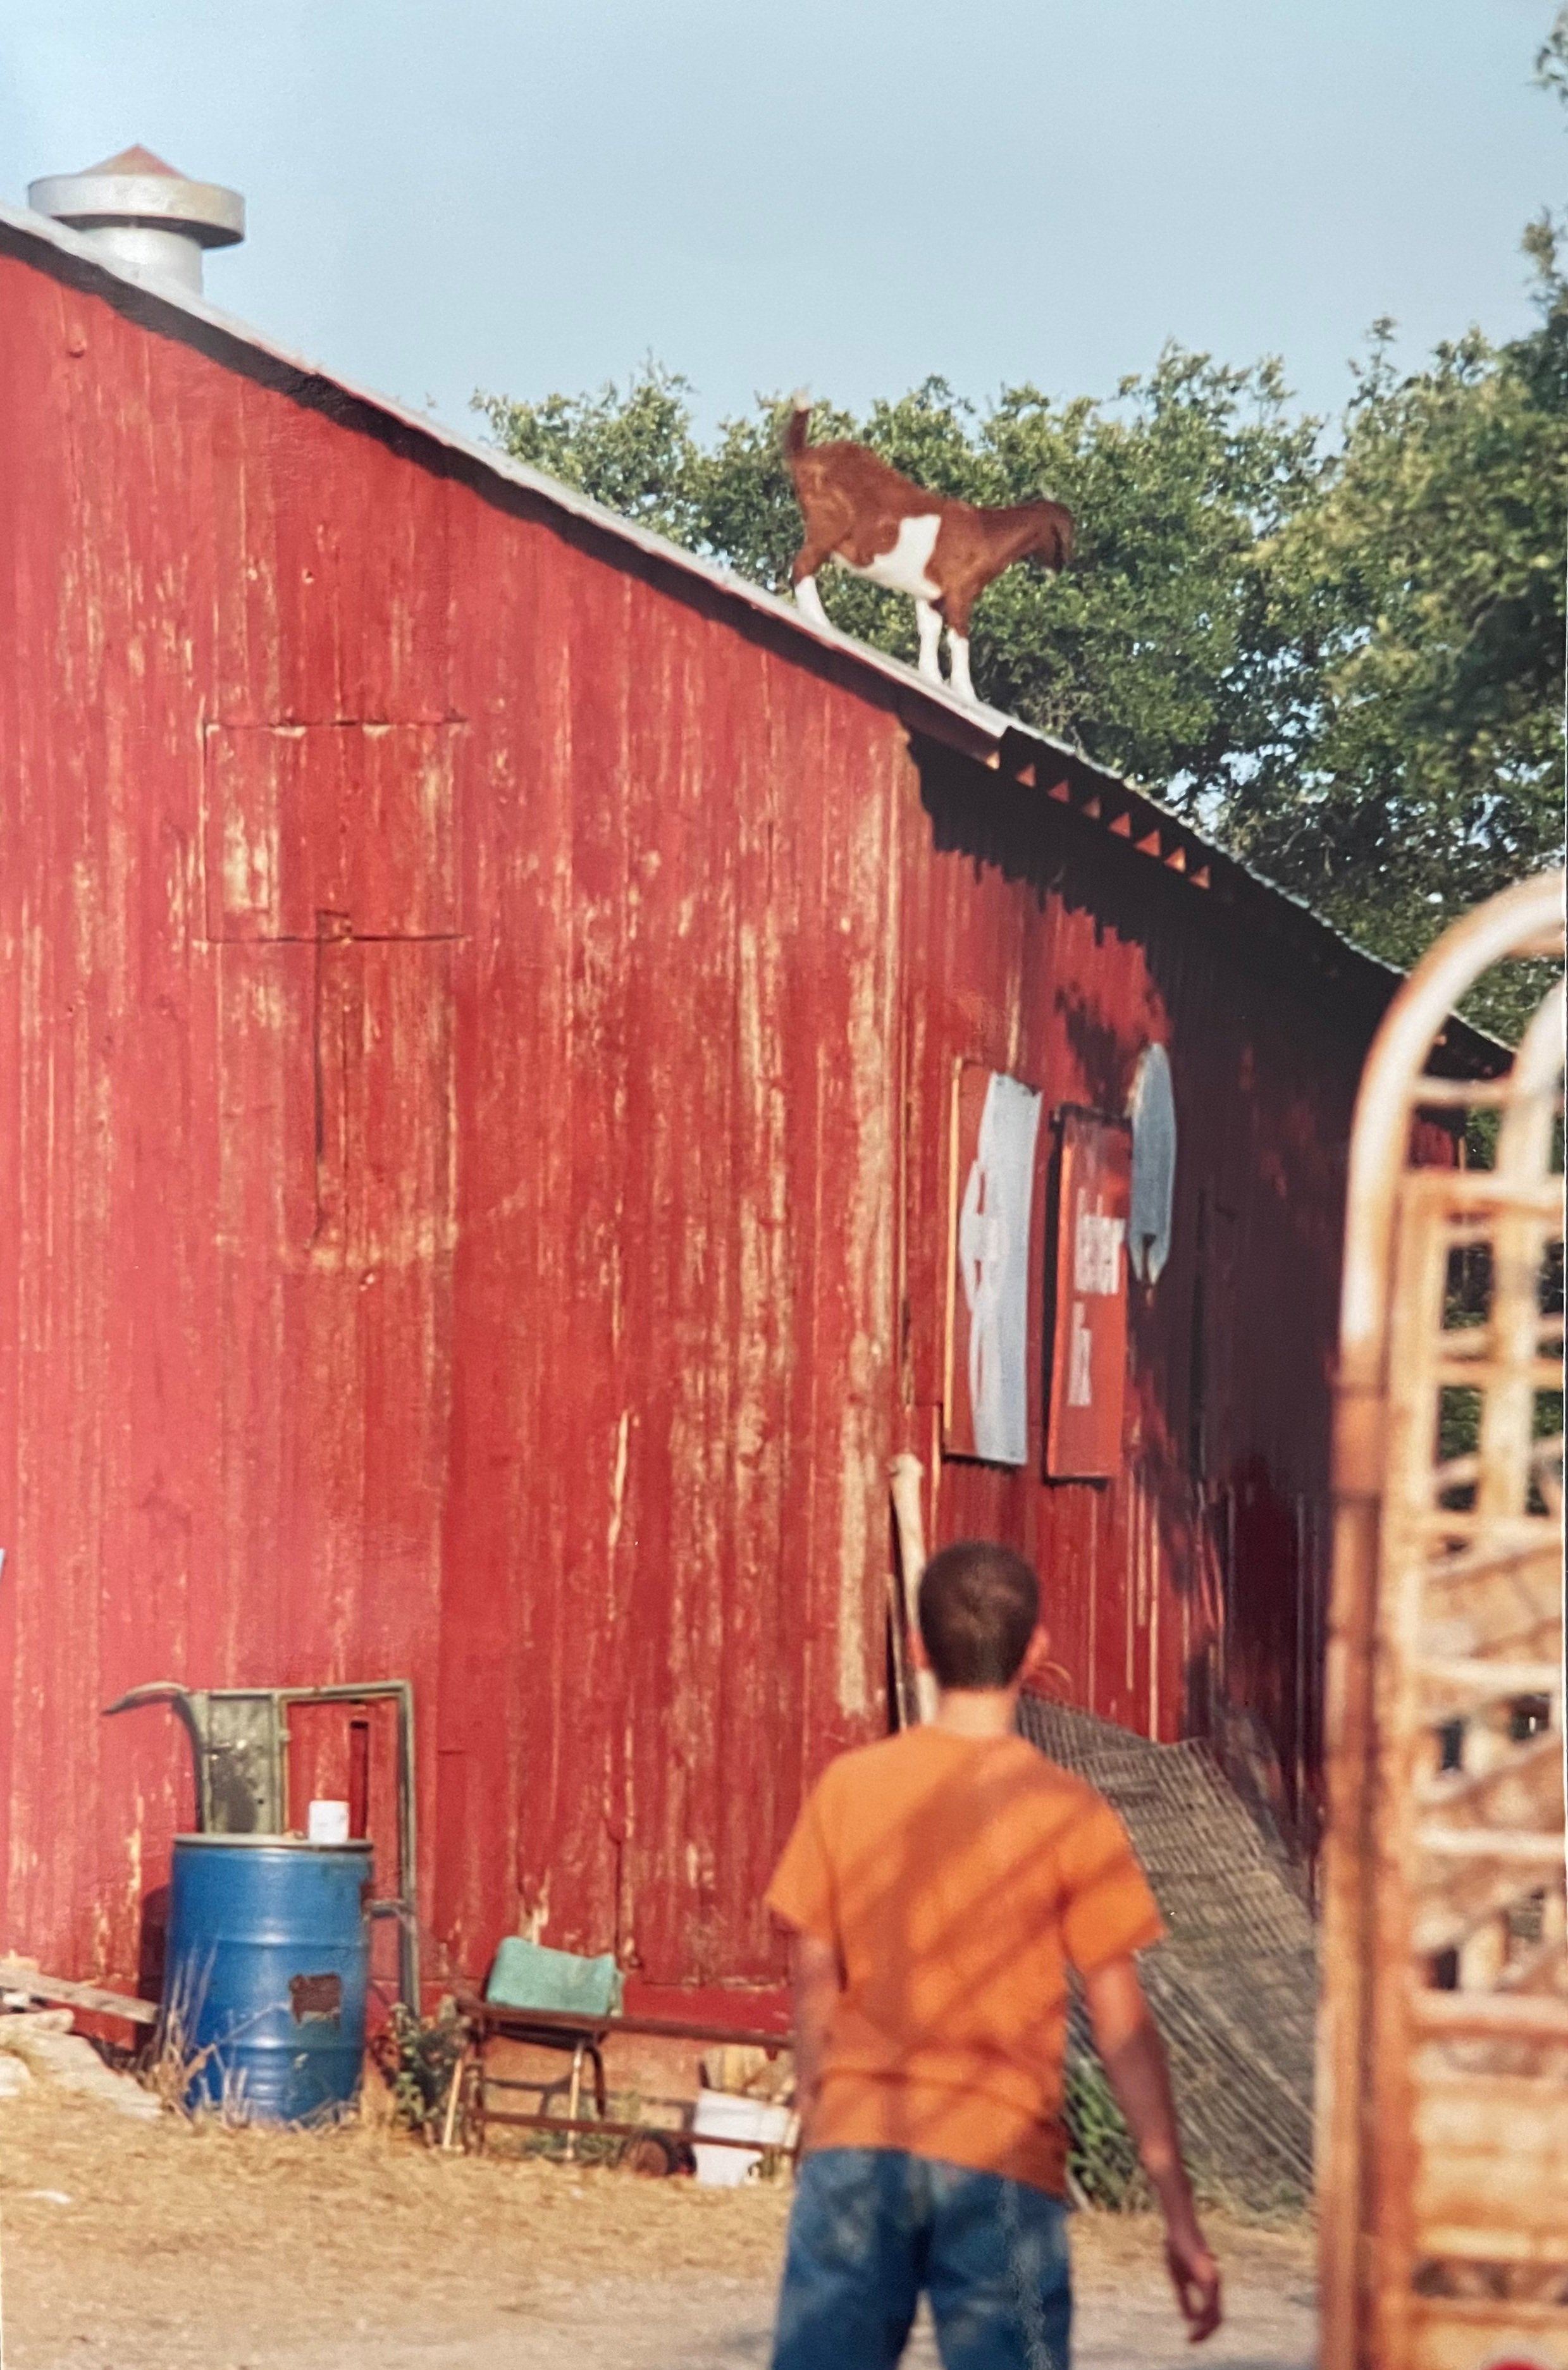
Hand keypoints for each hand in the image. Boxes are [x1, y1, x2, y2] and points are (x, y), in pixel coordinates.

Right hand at [1165, 2225, 1221, 2342]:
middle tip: (1191, 2343)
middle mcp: (1215, 2285)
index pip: (1213, 2315)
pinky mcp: (1207, 2277)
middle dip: (1205, 2334)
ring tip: (1192, 2338)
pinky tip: (1194, 2324)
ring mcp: (1213, 2280)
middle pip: (1217, 2319)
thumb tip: (1188, 2320)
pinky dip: (1203, 2318)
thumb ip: (1185, 2299)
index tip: (1191, 2339)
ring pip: (1215, 2315)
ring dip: (1204, 2330)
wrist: (1178, 2227)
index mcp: (1209, 2285)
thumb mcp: (1179, 2279)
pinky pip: (1209, 2304)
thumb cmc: (1178, 2249)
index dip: (1204, 2329)